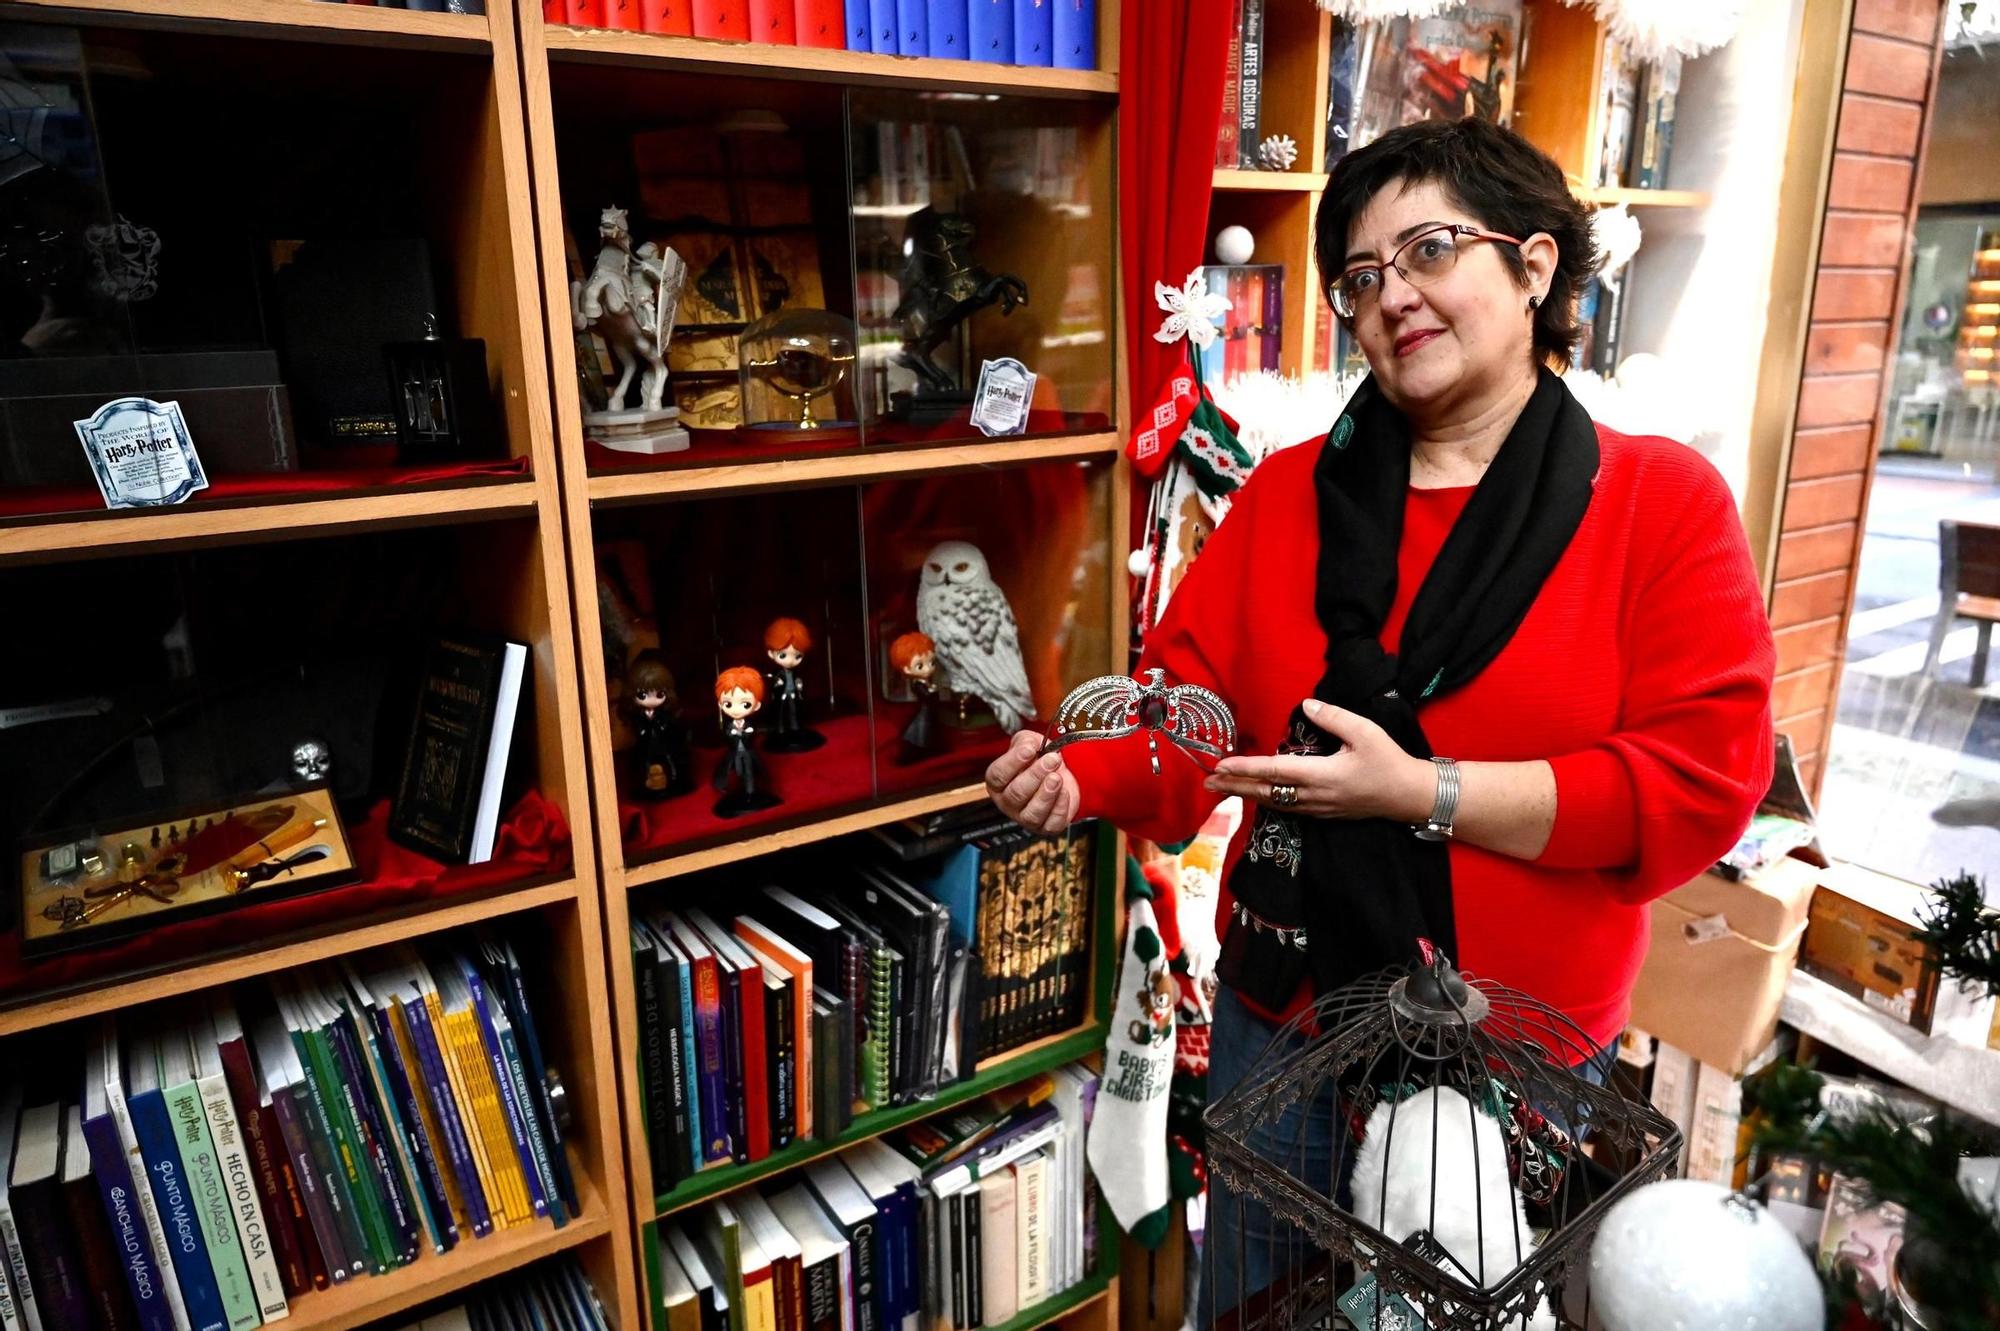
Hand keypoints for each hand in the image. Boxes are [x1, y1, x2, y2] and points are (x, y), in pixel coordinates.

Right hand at [986, 730, 1079, 834]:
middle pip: (1016, 794)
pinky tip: (1064, 792)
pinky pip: (1051, 822)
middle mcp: (1008, 802)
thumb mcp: (1030, 743)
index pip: (998, 775)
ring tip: (1056, 777)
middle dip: (1035, 775)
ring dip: (1046, 793)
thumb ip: (1025, 741)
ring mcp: (1026, 817)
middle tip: (1051, 760)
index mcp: (998, 782)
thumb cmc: (1040, 761)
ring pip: (1032, 813)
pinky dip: (1060, 807)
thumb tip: (1027, 745)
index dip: (1013, 762)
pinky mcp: (1046, 827)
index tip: (1030, 749)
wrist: (1060, 774)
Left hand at [1203, 698, 1434, 822]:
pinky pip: (1286, 807)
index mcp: (1322, 775)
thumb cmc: (1388, 761)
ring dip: (1246, 794)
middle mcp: (1313, 796)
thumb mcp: (1366, 732)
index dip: (1245, 769)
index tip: (1221, 765)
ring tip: (1222, 787)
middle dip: (1234, 786)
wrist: (1407, 796)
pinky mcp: (1322, 813)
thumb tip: (1307, 705)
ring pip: (1273, 802)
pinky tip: (1255, 794)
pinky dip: (1265, 799)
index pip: (1275, 771)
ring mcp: (1317, 808)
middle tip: (1207, 780)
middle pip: (1265, 791)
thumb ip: (1334, 718)